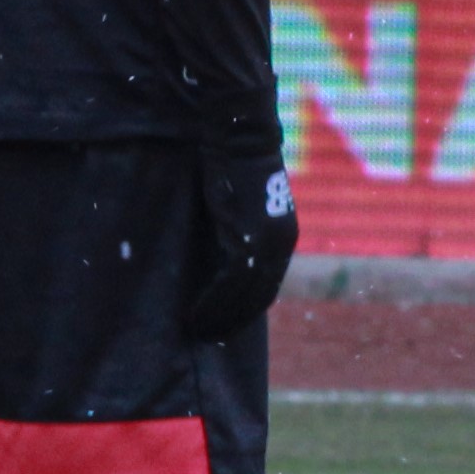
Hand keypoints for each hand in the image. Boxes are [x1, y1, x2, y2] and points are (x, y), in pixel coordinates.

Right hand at [179, 134, 297, 341]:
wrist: (240, 136)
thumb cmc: (234, 159)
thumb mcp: (239, 197)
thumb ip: (235, 221)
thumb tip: (216, 236)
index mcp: (280, 237)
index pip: (264, 285)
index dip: (242, 308)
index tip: (221, 322)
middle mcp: (280, 246)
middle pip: (257, 297)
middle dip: (232, 320)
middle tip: (206, 337)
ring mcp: (267, 245)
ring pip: (244, 297)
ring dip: (220, 319)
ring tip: (196, 333)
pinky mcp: (248, 241)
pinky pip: (230, 285)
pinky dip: (212, 305)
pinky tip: (193, 318)